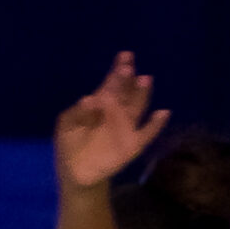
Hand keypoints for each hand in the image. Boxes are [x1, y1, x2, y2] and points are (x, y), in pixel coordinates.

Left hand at [55, 52, 168, 191]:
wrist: (77, 172)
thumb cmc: (70, 143)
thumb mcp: (66, 124)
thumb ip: (78, 112)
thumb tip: (90, 99)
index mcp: (100, 102)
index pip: (111, 82)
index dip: (118, 69)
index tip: (125, 56)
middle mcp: (116, 111)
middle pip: (126, 90)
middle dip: (128, 77)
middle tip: (129, 66)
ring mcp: (126, 127)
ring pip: (137, 106)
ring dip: (142, 93)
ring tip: (145, 80)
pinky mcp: (133, 144)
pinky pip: (147, 133)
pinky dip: (156, 124)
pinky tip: (163, 113)